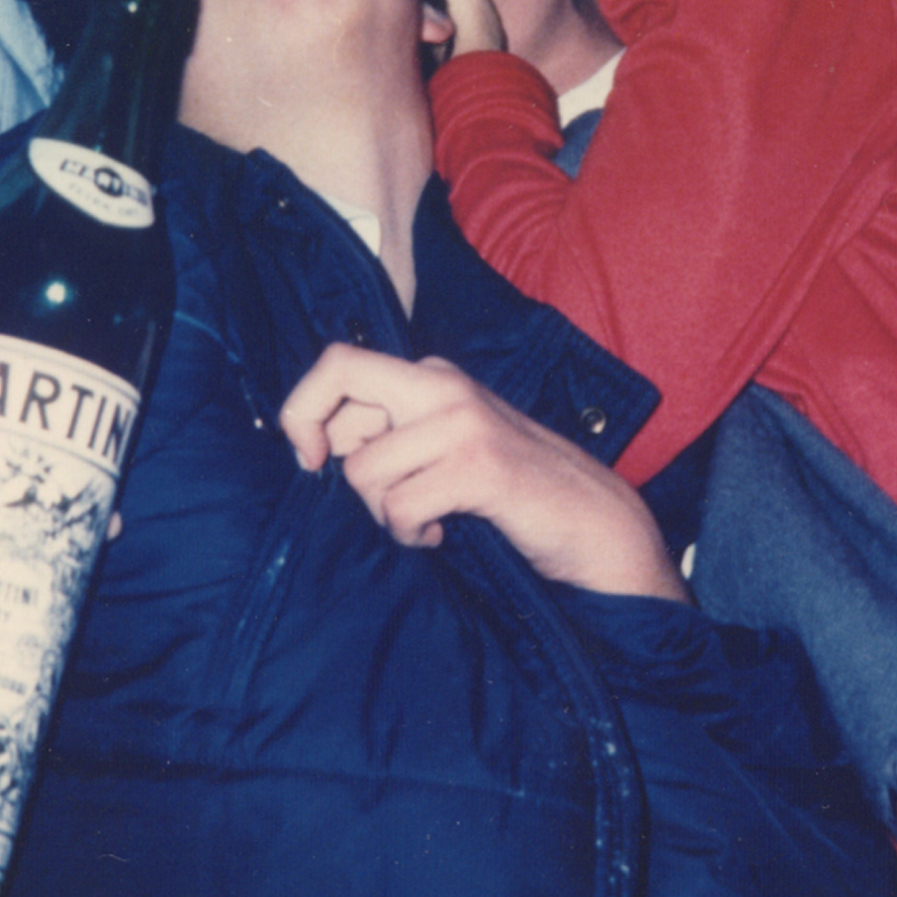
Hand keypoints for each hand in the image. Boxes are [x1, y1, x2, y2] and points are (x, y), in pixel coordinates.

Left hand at [277, 344, 686, 601]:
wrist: (592, 522)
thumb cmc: (509, 491)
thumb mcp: (443, 445)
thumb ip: (390, 432)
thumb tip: (318, 441)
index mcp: (431, 374)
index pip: (337, 362)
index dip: (303, 408)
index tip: (312, 458)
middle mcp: (442, 384)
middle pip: (339, 385)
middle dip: (339, 461)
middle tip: (381, 500)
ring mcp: (463, 421)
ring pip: (364, 468)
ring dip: (385, 513)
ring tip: (426, 521)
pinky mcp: (480, 466)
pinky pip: (401, 506)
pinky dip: (411, 534)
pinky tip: (442, 534)